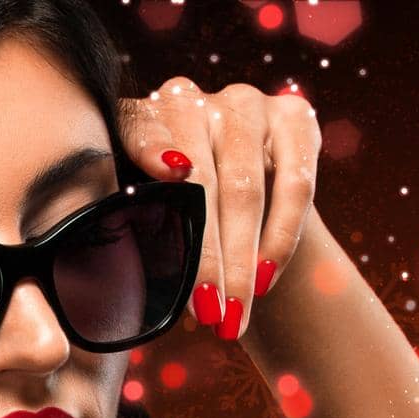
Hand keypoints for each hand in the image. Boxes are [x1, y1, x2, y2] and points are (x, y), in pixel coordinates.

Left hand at [117, 75, 321, 340]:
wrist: (232, 210)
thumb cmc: (171, 225)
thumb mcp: (144, 225)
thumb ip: (137, 230)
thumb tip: (123, 283)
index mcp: (139, 120)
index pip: (141, 130)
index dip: (152, 150)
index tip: (167, 176)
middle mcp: (190, 100)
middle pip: (201, 179)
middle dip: (205, 257)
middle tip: (207, 314)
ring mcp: (243, 104)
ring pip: (247, 188)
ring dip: (242, 261)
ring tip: (235, 315)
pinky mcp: (294, 116)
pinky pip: (295, 183)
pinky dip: (281, 237)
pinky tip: (266, 279)